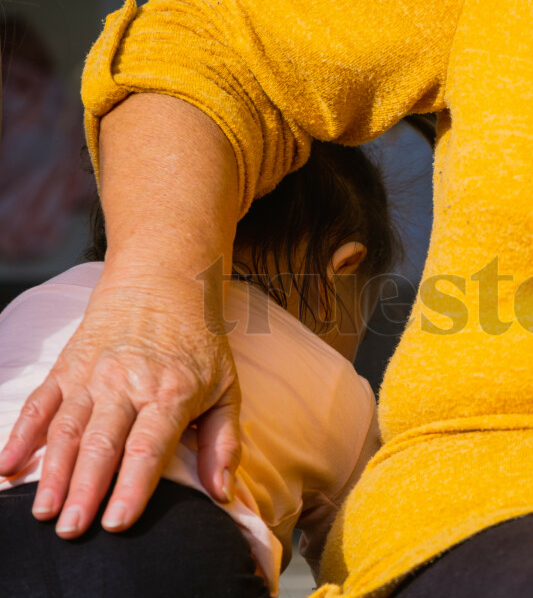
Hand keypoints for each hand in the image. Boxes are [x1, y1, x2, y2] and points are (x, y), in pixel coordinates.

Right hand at [0, 267, 241, 538]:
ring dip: (51, 472)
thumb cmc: (200, 345)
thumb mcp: (227, 389)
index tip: (117, 522)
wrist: (162, 284)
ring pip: (66, 428)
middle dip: (84, 489)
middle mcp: (126, 383)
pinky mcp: (67, 368)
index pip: (147, 446)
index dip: (132, 486)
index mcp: (170, 392)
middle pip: (101, 442)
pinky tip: (8, 466)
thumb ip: (225, 443)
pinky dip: (21, 434)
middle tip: (70, 530)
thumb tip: (223, 493)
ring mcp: (92, 375)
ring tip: (43, 511)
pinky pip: (40, 404)